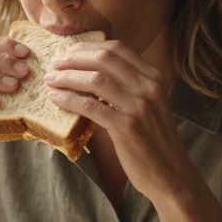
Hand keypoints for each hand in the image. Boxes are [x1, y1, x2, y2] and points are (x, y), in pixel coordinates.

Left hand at [44, 40, 189, 199]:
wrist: (170, 174)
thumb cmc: (154, 141)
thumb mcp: (148, 105)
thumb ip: (128, 87)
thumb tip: (91, 74)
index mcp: (154, 78)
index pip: (117, 49)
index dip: (89, 47)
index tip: (69, 52)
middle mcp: (148, 87)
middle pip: (104, 59)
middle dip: (74, 58)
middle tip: (55, 64)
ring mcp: (138, 106)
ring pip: (95, 80)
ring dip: (67, 77)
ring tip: (51, 80)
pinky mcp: (126, 126)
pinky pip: (90, 105)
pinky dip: (68, 99)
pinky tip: (56, 99)